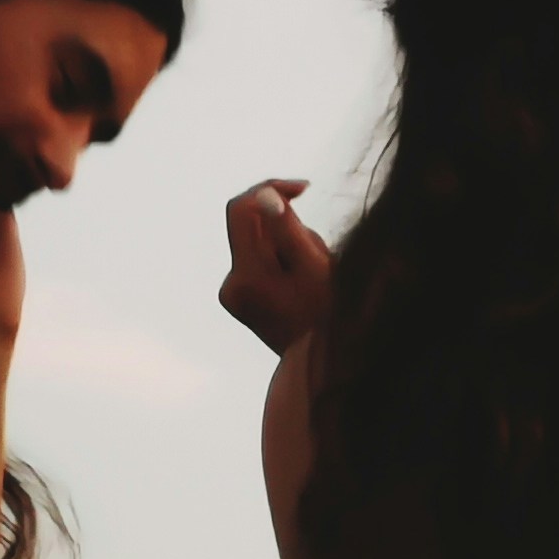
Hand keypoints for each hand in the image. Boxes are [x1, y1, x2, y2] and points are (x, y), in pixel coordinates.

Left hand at [219, 178, 334, 355]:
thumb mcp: (316, 269)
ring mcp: (234, 294)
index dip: (269, 190)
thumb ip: (290, 230)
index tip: (304, 190)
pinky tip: (306, 285)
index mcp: (245, 278)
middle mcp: (231, 285)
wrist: (320, 369)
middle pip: (255, 227)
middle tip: (321, 255)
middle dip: (289, 228)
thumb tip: (265, 195)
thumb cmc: (328, 320)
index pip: (241, 209)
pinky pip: (262, 263)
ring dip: (291, 246)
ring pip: (262, 244)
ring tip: (317, 276)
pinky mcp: (241, 299)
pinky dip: (285, 262)